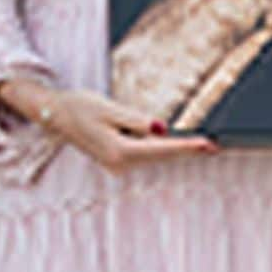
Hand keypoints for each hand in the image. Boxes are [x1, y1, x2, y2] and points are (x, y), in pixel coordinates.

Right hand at [12, 84, 217, 174]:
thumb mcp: (110, 109)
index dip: (187, 146)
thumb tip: (161, 129)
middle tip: (215, 146)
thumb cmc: (80, 107)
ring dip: (176, 149)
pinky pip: (146, 153)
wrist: (55, 115)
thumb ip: (137, 120)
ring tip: (202, 145)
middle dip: (187, 149)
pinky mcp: (118, 159)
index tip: (208, 146)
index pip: (162, 149)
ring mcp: (118, 164)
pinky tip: (177, 144)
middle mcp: (120, 163)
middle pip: (162, 155)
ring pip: (155, 155)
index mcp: (119, 151)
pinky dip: (162, 148)